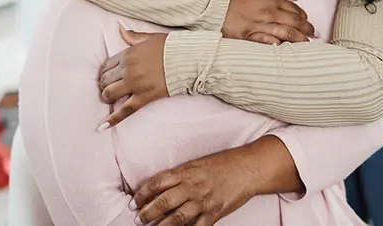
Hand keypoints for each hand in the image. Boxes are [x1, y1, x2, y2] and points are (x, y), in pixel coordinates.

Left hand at [97, 26, 167, 129]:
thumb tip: (120, 28)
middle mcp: (128, 69)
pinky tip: (102, 127)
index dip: (104, 72)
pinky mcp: (144, 97)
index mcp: (128, 54)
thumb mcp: (150, 38)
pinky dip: (113, 119)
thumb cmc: (171, 47)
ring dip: (106, 98)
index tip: (106, 76)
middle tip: (108, 88)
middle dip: (104, 85)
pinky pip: (125, 110)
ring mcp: (135, 84)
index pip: (106, 65)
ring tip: (109, 99)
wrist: (188, 59)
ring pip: (110, 94)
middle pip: (105, 80)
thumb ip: (133, 36)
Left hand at [131, 146, 257, 225]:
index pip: (158, 182)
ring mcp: (204, 201)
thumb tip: (159, 188)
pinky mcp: (215, 213)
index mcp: (186, 171)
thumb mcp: (197, 163)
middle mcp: (193, 186)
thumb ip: (179, 175)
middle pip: (164, 202)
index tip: (134, 202)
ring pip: (177, 218)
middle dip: (148, 213)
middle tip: (139, 219)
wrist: (248, 167)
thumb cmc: (223, 163)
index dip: (143, 193)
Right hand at [224, 0, 315, 44]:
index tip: (307, 20)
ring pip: (284, 34)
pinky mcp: (247, 37)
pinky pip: (266, 43)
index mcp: (269, 0)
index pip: (293, 9)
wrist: (212, 3)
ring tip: (307, 44)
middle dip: (306, 29)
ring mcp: (258, 26)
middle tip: (313, 33)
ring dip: (298, 39)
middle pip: (293, 23)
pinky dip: (278, 45)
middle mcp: (267, 14)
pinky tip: (286, 48)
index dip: (303, 16)